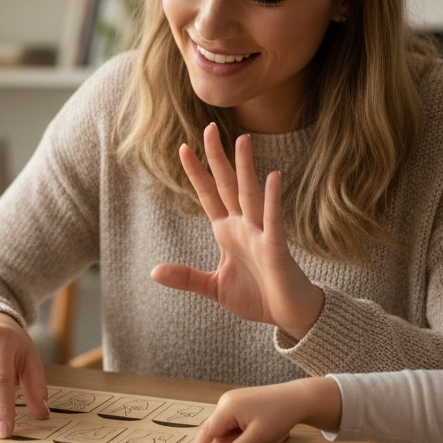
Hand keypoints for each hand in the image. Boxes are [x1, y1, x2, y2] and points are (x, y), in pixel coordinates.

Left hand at [151, 123, 324, 338]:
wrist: (288, 315)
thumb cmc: (256, 296)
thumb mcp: (214, 287)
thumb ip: (186, 277)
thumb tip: (153, 272)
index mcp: (227, 231)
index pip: (208, 195)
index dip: (196, 172)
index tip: (183, 148)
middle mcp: (244, 226)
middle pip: (228, 184)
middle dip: (218, 158)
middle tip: (209, 127)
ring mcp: (261, 234)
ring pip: (250, 194)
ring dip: (246, 168)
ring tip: (242, 140)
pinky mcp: (277, 248)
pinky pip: (274, 220)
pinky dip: (272, 200)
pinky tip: (272, 177)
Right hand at [186, 377, 341, 442]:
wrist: (295, 398)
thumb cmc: (279, 414)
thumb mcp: (260, 436)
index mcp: (227, 408)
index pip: (207, 432)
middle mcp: (225, 402)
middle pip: (216, 431)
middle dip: (230, 441)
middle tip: (253, 439)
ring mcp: (231, 400)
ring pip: (224, 429)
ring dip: (236, 436)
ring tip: (257, 431)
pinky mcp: (237, 402)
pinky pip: (231, 422)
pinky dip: (240, 430)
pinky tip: (256, 426)